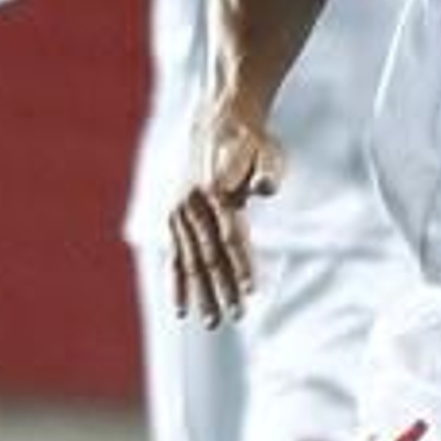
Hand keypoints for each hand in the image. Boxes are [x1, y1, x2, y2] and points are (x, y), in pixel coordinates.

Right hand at [168, 105, 284, 328]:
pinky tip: (181, 308)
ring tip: (213, 321)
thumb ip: (266, 170)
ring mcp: (180, 212)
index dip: (242, 266)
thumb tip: (265, 188)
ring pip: (192, 261)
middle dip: (224, 289)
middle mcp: (195, 205)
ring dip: (202, 293)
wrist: (219, 119)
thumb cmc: (252, 140)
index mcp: (218, 191)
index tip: (252, 291)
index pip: (232, 238)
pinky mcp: (173, 217)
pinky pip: (174, 255)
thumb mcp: (267, 149)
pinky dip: (177, 282)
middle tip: (236, 317)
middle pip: (211, 255)